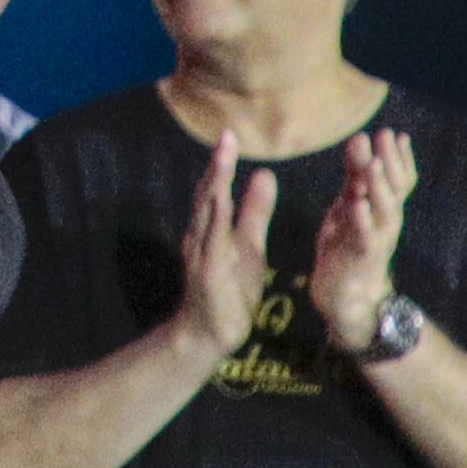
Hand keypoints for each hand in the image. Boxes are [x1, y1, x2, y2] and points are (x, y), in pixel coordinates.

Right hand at [164, 135, 275, 374]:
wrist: (209, 334)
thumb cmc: (228, 289)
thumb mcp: (248, 245)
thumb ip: (255, 211)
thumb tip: (265, 173)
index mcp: (212, 227)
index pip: (217, 188)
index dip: (223, 162)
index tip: (231, 133)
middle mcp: (201, 236)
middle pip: (208, 194)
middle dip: (217, 165)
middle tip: (226, 135)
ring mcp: (202, 254)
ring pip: (207, 213)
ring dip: (214, 184)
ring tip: (222, 158)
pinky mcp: (208, 274)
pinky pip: (213, 244)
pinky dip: (217, 221)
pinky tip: (221, 204)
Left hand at [300, 110, 419, 357]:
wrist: (345, 293)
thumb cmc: (348, 242)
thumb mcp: (350, 202)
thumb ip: (355, 174)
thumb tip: (361, 137)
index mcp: (384, 207)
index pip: (401, 180)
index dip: (401, 158)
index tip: (395, 133)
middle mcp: (386, 222)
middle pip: (396, 190)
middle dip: (392, 162)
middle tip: (385, 136)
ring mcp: (375, 239)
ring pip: (384, 211)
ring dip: (380, 186)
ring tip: (374, 163)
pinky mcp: (358, 256)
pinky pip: (363, 237)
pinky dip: (361, 220)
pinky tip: (355, 203)